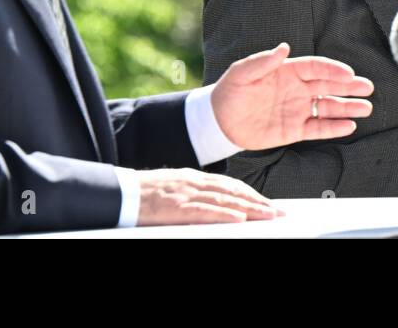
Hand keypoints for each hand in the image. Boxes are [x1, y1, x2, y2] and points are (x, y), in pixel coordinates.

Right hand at [136, 168, 280, 224]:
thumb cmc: (145, 194)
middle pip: (234, 192)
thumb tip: (220, 206)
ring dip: (250, 208)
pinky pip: (204, 211)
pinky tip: (239, 218)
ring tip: (268, 215)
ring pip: (225, 200)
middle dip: (259, 202)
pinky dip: (224, 215)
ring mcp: (186, 194)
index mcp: (195, 178)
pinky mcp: (176, 208)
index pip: (232, 186)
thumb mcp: (175, 189)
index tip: (270, 204)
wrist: (119, 192)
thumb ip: (197, 194)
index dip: (253, 195)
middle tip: (279, 212)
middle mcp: (195, 183)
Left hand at [210, 43, 374, 150]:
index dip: (333, 70)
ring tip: (366, 108)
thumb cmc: (230, 91)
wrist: (219, 121)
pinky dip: (333, 128)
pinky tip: (349, 126)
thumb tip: (284, 47)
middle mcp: (298, 89)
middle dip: (349, 86)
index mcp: (288, 72)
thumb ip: (263, 61)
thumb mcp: (242, 73)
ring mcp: (298, 109)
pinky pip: (318, 128)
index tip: (349, 73)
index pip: (317, 68)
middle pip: (329, 86)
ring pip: (328, 107)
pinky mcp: (295, 130)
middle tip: (368, 87)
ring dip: (347, 108)